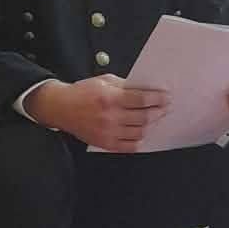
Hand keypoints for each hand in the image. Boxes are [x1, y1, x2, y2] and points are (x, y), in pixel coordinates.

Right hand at [25, 76, 168, 151]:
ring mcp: (108, 132)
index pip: (142, 100)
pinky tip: (143, 132)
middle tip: (165, 108)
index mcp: (111, 98)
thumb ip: (125, 86)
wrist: (61, 107)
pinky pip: (130, 146)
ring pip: (140, 132)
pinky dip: (139, 140)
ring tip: (155, 119)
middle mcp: (110, 117)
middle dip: (158, 112)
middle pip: (144, 117)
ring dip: (151, 126)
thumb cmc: (83, 92)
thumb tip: (147, 90)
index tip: (166, 97)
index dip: (157, 99)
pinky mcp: (106, 143)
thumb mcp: (104, 81)